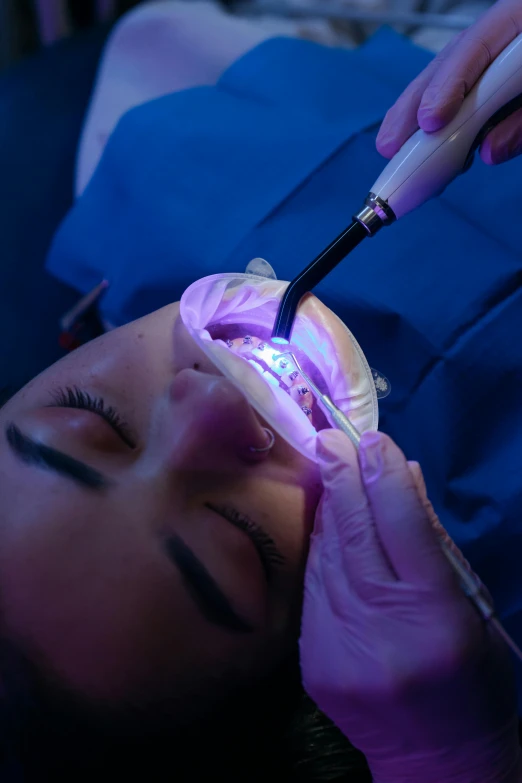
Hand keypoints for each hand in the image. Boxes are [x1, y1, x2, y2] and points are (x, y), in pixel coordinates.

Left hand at [300, 429, 520, 782]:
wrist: (437, 761)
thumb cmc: (472, 679)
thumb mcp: (475, 608)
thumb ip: (437, 543)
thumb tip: (405, 477)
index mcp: (437, 616)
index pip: (405, 527)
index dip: (385, 477)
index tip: (371, 439)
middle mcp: (384, 629)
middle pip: (355, 535)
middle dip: (341, 478)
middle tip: (328, 437)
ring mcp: (340, 647)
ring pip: (327, 557)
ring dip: (327, 509)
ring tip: (326, 469)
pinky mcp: (312, 661)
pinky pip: (313, 587)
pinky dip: (319, 550)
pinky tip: (323, 523)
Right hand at [377, 0, 521, 164]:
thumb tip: (488, 152)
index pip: (480, 44)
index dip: (451, 85)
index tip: (431, 123)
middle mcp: (510, 27)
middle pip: (453, 58)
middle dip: (416, 103)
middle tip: (390, 145)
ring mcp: (503, 46)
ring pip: (451, 72)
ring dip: (416, 112)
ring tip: (392, 145)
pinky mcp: (500, 70)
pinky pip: (465, 87)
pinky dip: (441, 114)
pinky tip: (421, 138)